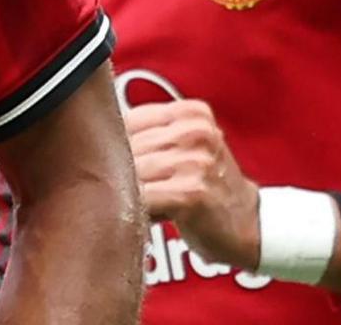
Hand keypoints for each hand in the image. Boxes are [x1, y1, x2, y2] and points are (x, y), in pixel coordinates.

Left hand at [126, 99, 259, 270]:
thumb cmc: (207, 187)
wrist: (249, 226)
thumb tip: (91, 129)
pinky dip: (137, 209)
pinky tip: (148, 214)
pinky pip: (142, 198)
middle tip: (126, 188)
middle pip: (127, 146)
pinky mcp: (191, 193)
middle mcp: (196, 132)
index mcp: (192, 113)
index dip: (113, 145)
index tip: (110, 160)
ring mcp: (196, 162)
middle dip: (118, 170)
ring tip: (142, 202)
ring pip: (131, 172)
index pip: (128, 119)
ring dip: (128, 192)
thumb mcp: (186, 146)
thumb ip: (150, 133)